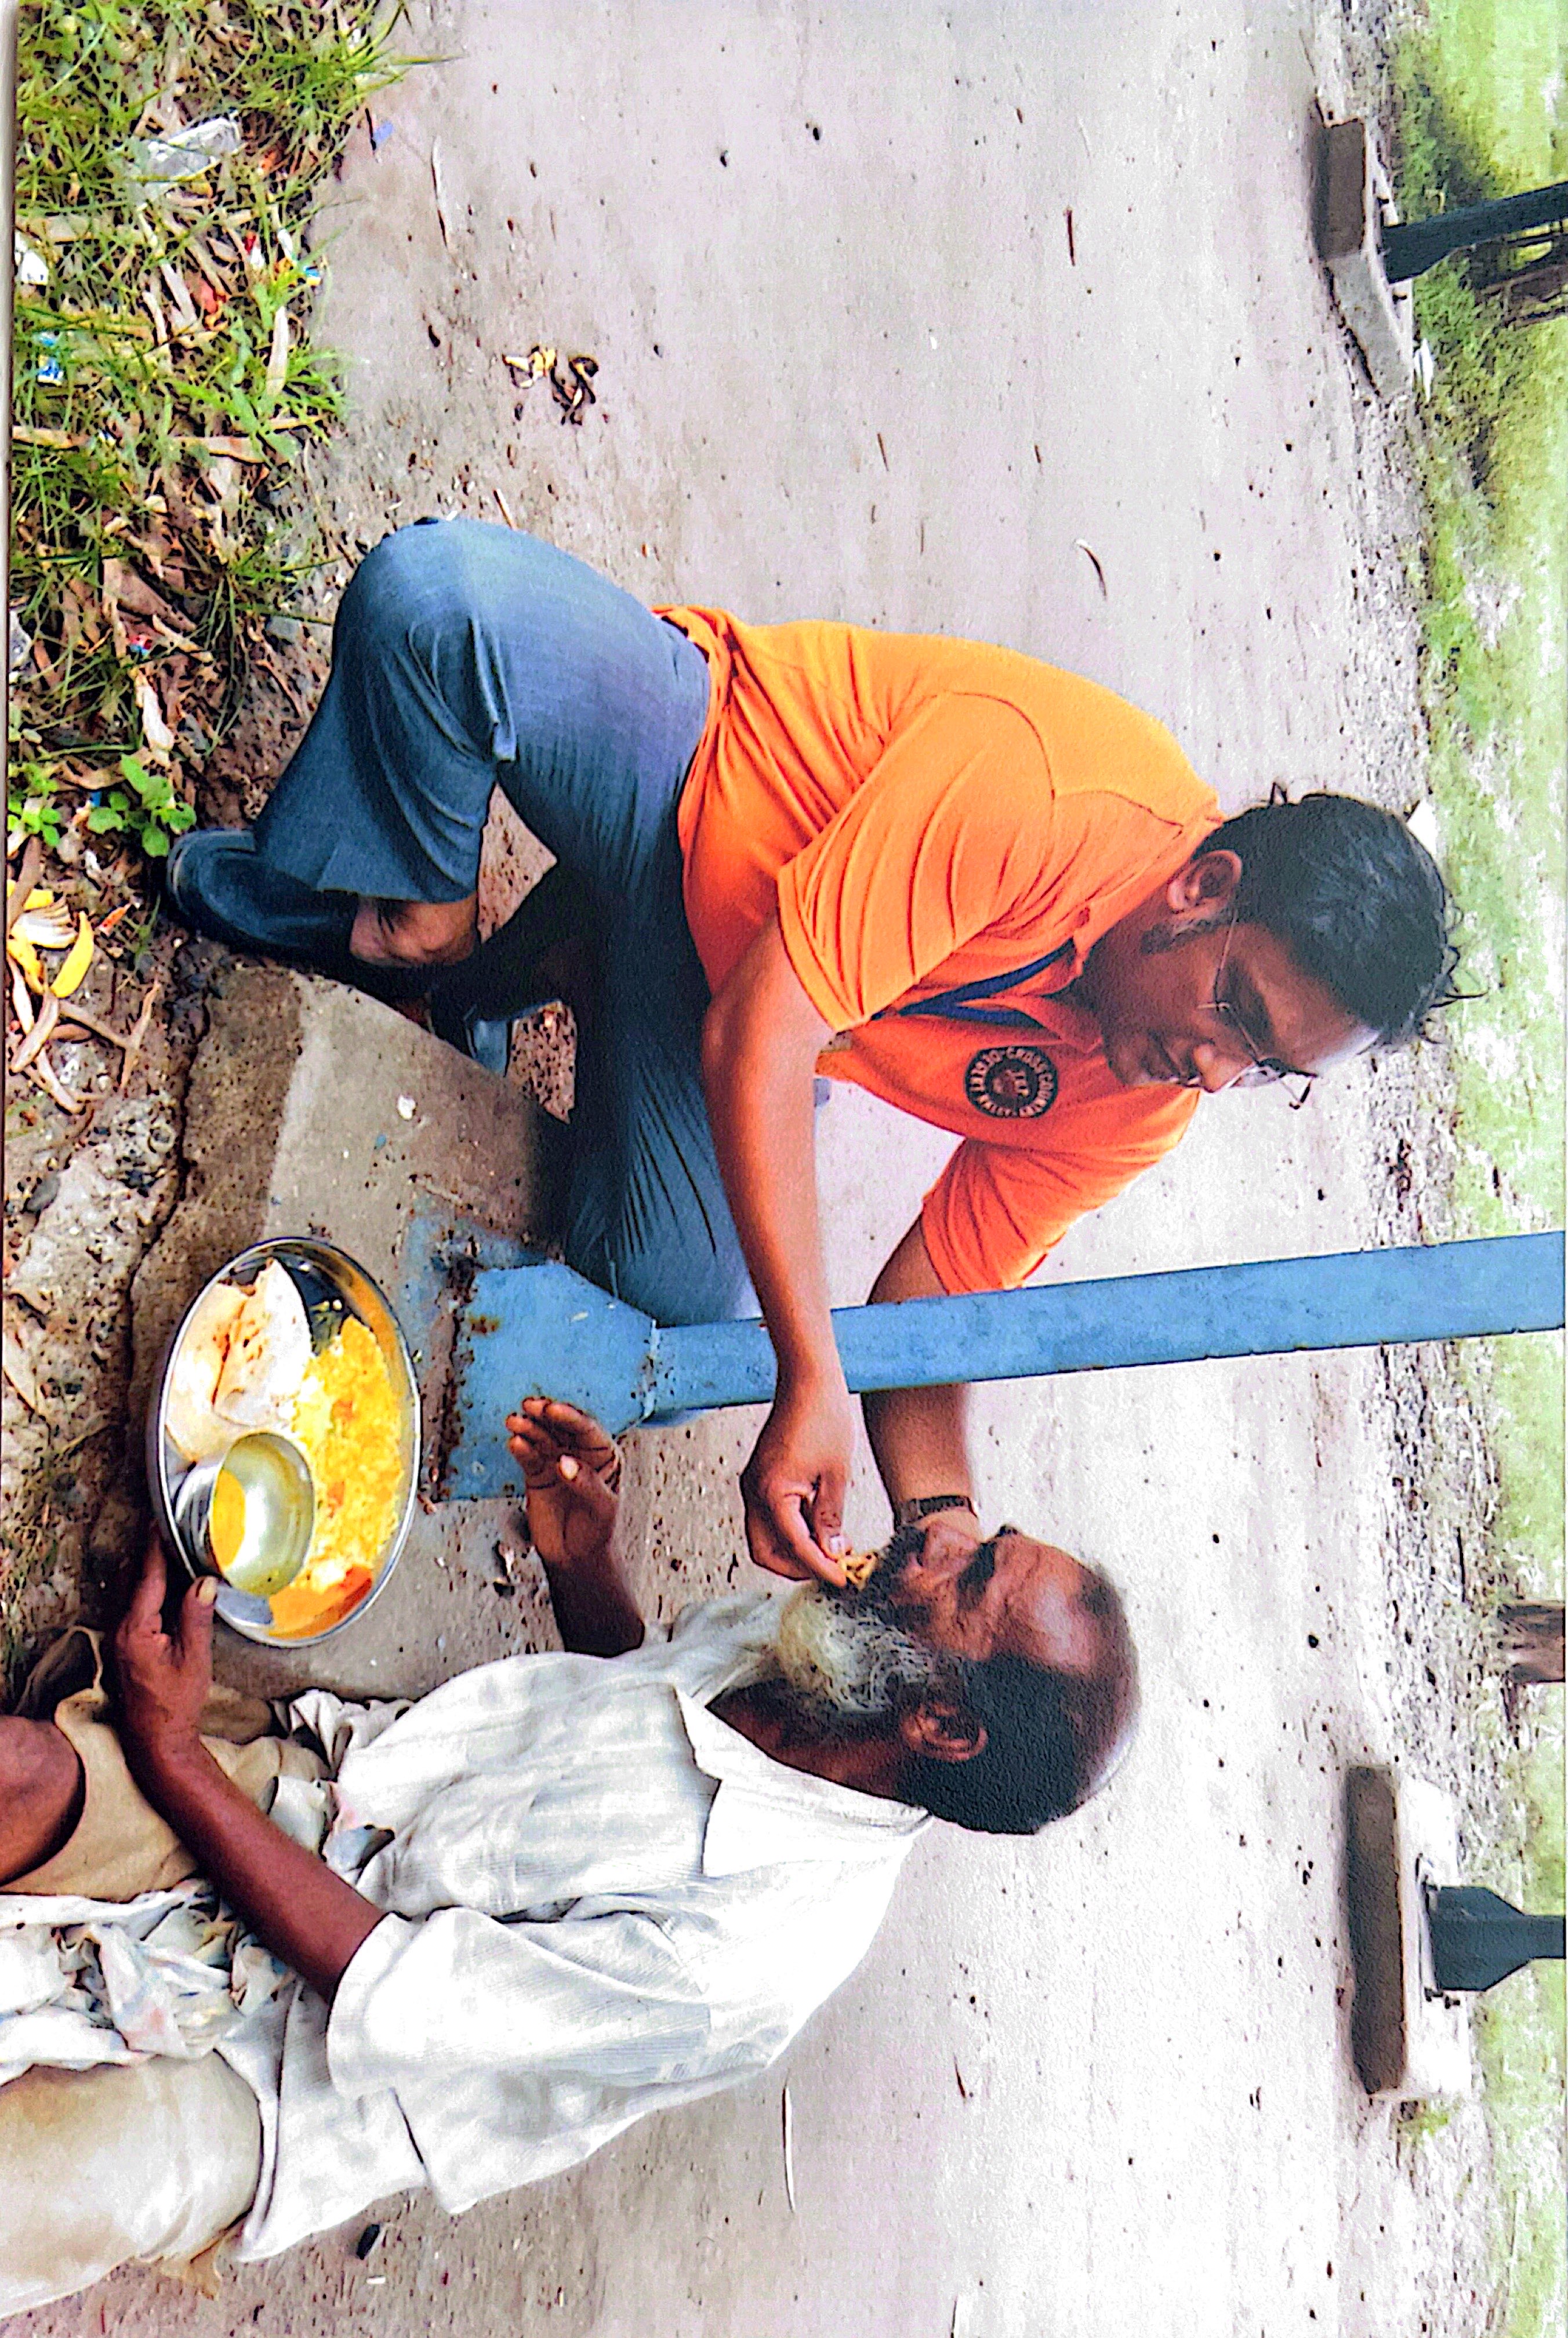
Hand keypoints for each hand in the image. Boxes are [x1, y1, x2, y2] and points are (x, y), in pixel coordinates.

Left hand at [112, 1532, 216, 1774]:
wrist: (156, 1739)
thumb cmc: (176, 1703)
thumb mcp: (194, 1658)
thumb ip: (196, 1616)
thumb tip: (204, 1581)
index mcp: (136, 1629)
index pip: (148, 1577)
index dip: (156, 1547)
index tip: (160, 1522)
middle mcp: (120, 1630)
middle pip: (134, 1579)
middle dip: (151, 1553)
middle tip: (167, 1528)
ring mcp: (118, 1638)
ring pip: (131, 1593)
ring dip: (148, 1571)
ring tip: (169, 1550)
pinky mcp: (123, 1646)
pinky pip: (132, 1607)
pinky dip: (147, 1590)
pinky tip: (164, 1585)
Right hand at [506, 1398, 619, 1567]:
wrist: (576, 1558)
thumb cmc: (598, 1531)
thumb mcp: (602, 1508)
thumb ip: (586, 1484)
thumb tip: (564, 1462)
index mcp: (604, 1455)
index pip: (587, 1429)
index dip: (571, 1417)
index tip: (554, 1409)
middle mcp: (579, 1453)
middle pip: (561, 1427)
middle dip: (546, 1414)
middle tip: (531, 1406)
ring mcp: (556, 1461)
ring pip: (542, 1437)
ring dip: (529, 1427)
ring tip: (515, 1421)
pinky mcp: (536, 1474)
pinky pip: (528, 1456)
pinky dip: (520, 1447)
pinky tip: (514, 1441)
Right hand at [740, 1370, 855, 1584]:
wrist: (806, 1379)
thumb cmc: (824, 1418)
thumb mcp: (836, 1474)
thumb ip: (831, 1517)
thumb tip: (832, 1552)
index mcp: (772, 1492)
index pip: (794, 1546)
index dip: (819, 1568)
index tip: (842, 1579)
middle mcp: (754, 1491)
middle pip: (765, 1551)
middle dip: (796, 1567)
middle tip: (831, 1570)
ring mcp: (753, 1484)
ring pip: (765, 1536)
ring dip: (793, 1549)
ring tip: (830, 1549)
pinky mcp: (760, 1477)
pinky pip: (769, 1516)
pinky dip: (790, 1529)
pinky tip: (818, 1526)